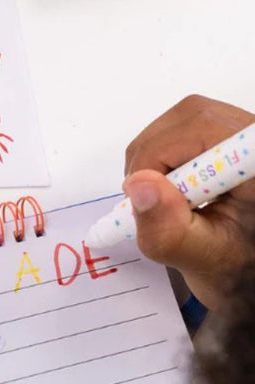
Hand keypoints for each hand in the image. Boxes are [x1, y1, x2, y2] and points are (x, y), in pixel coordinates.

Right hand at [123, 95, 254, 308]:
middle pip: (190, 118)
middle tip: (148, 202)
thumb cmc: (237, 265)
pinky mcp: (233, 135)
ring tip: (166, 200)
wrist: (250, 264)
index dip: (159, 158)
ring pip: (183, 120)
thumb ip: (169, 230)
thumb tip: (139, 184)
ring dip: (156, 159)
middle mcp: (254, 137)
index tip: (145, 200)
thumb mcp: (203, 258)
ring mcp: (246, 133)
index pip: (201, 130)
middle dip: (152, 157)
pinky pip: (188, 129)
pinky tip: (177, 190)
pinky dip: (167, 158)